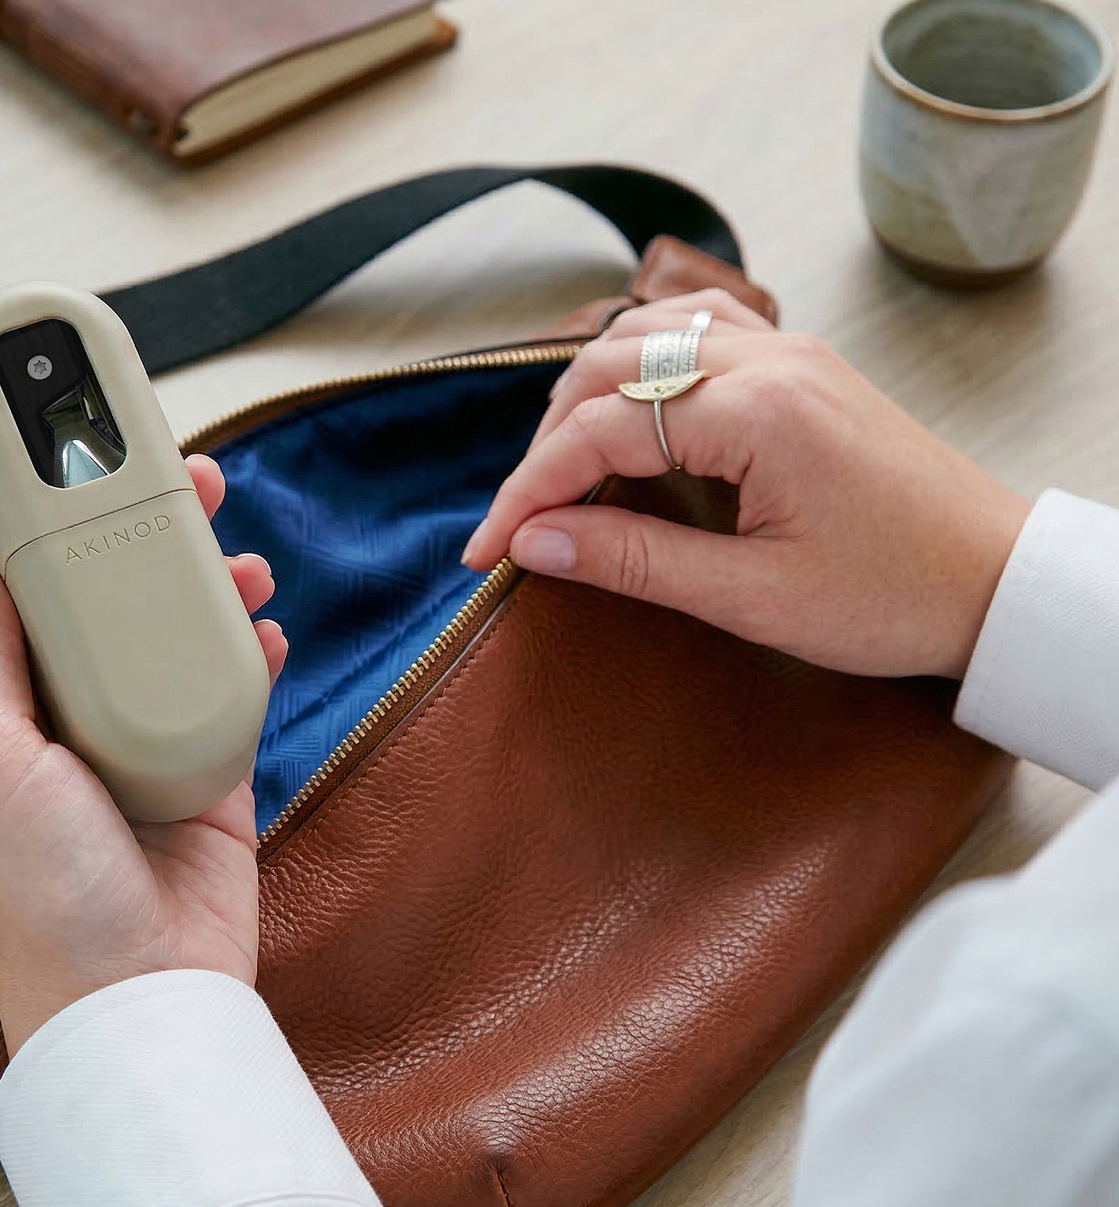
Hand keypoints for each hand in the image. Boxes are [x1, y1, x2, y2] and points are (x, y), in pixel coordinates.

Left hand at [0, 455, 285, 1054]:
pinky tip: (267, 632)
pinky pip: (231, 693)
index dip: (40, 526)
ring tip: (243, 560)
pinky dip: (250, 657)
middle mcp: (67, 723)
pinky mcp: (207, 772)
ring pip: (175, 638)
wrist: (143, 996)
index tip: (70, 465)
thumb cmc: (48, 896)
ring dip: (208, 591)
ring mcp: (142, 746)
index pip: (13, 596)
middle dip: (143, 541)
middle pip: (107, 604)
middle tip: (185, 487)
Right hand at [463, 289, 1030, 681]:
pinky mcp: (800, 366)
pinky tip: (631, 409)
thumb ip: (634, 561)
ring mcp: (788, 352)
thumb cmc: (889, 598)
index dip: (528, 491)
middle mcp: (768, 358)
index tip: (488, 548)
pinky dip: (642, 364)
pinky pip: (697, 331)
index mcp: (756, 412)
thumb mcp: (751, 597)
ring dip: (587, 395)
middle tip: (523, 518)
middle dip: (547, 444)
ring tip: (561, 468)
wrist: (995, 580)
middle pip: (608, 367)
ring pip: (646, 335)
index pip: (599, 432)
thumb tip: (535, 541)